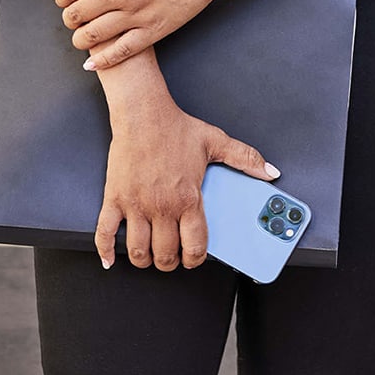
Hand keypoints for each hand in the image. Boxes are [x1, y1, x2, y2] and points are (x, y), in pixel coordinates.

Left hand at [56, 0, 225, 70]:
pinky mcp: (152, 32)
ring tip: (80, 38)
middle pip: (79, 14)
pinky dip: (103, 60)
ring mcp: (136, 15)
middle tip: (71, 19)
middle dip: (68, 18)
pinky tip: (92, 63)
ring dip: (80, 39)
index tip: (63, 0)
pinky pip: (121, 51)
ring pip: (94, 35)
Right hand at [97, 91, 279, 271]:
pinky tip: (110, 258)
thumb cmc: (175, 127)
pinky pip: (104, 233)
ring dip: (144, 260)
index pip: (195, 245)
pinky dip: (105, 250)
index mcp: (188, 197)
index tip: (194, 257)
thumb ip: (245, 159)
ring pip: (138, 251)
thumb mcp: (215, 141)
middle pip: (165, 255)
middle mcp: (162, 206)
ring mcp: (136, 204)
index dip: (195, 259)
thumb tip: (270, 173)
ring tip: (149, 255)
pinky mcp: (114, 198)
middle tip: (171, 256)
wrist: (142, 112)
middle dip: (170, 262)